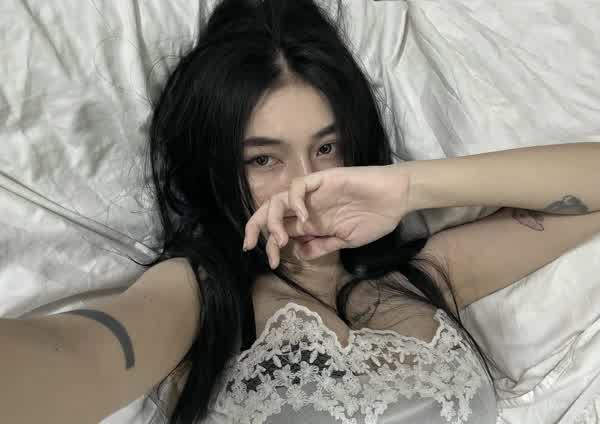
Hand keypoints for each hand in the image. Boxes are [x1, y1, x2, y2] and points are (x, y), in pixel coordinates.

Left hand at [242, 165, 410, 267]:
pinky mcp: (323, 179)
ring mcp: (314, 193)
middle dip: (256, 227)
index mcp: (311, 223)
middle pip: (271, 212)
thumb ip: (322, 246)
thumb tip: (299, 254)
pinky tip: (304, 218)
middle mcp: (307, 207)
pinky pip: (299, 185)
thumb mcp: (346, 240)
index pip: (281, 230)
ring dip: (272, 218)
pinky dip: (295, 201)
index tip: (270, 262)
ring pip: (279, 198)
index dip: (270, 245)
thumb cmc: (375, 218)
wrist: (397, 199)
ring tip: (280, 238)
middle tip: (251, 245)